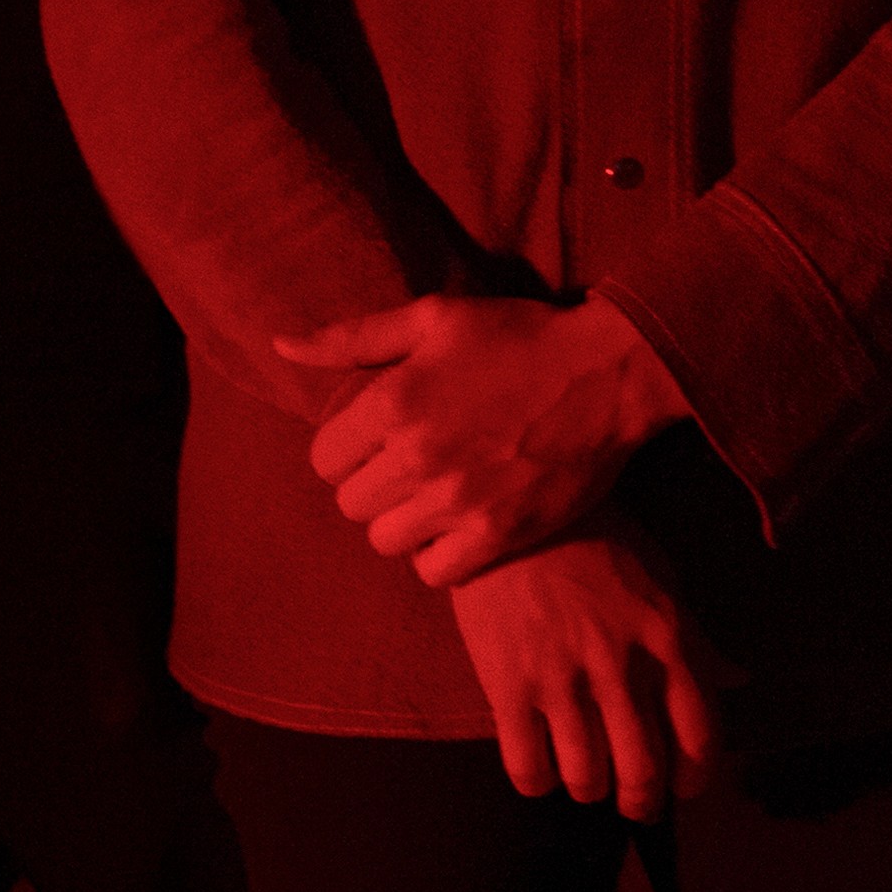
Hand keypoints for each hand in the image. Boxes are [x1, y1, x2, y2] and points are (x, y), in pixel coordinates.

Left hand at [282, 293, 689, 589]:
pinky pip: (433, 573)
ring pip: (385, 542)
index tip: (379, 439)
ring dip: (403, 523)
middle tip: (410, 466)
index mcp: (393, 401)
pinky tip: (457, 526)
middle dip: (374, 485)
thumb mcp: (434, 318)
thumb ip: (353, 336)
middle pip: (351, 504)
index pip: (324, 459)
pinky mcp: (498, 534)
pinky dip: (439, 556)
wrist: (608, 372)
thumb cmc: (518, 337)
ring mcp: (457, 501)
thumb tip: (282, 345)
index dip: (348, 450)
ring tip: (433, 497)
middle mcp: (417, 456)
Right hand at [446, 526, 720, 820]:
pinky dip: (539, 783)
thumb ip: (698, 640)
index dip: (694, 778)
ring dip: (590, 789)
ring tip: (586, 777)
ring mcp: (563, 678)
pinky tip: (541, 767)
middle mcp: (620, 666)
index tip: (683, 787)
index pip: (699, 737)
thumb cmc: (596, 544)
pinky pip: (528, 769)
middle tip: (634, 801)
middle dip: (642, 801)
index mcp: (667, 639)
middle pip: (644, 772)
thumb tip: (739, 680)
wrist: (513, 514)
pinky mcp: (509, 686)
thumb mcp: (661, 580)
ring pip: (587, 779)